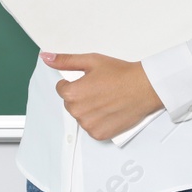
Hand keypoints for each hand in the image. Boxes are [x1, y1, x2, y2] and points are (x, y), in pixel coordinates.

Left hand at [42, 52, 164, 140]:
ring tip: (107, 100)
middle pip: (71, 104)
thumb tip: (47, 57)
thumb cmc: (121, 74)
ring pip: (81, 116)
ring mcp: (89, 125)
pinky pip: (91, 128)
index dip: (75, 83)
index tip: (89, 81)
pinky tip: (109, 111)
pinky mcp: (99, 134)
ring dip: (89, 110)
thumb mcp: (91, 61)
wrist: (144, 88)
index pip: (61, 89)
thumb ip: (66, 60)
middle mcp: (78, 111)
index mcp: (73, 93)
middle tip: (100, 89)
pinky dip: (98, 121)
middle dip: (81, 97)